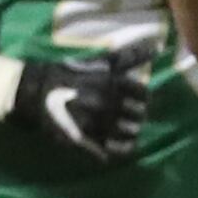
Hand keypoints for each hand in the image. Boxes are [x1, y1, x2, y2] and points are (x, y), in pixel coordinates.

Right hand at [16, 50, 149, 164]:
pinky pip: (113, 151)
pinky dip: (119, 149)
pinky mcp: (85, 139)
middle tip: (125, 114)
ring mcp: (96, 122)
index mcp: (112, 82)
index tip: (132, 99)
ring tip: (118, 128)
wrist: (39, 91)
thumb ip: (131, 56)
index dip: (141, 99)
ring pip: (130, 134)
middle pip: (139, 116)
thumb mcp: (101, 62)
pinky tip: (115, 143)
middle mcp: (106, 102)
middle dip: (135, 116)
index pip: (144, 96)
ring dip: (128, 132)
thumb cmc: (74, 74)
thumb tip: (159, 47)